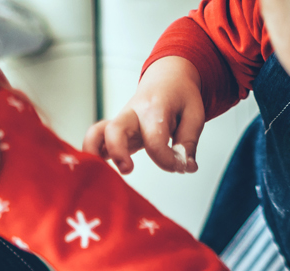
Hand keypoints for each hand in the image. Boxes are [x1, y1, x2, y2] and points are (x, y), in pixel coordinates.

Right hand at [83, 56, 204, 174]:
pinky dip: (94, 154)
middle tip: (128, 170)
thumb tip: (185, 167)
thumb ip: (189, 142)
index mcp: (154, 107)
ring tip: (101, 172)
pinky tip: (100, 172)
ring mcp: (121, 122)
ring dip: (95, 152)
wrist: (167, 79)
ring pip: (98, 133)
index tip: (180, 165)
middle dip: (117, 152)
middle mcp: (132, 113)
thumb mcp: (195, 114)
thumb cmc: (179, 95)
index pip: (155, 142)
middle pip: (115, 130)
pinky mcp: (116, 131)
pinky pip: (97, 139)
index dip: (168, 161)